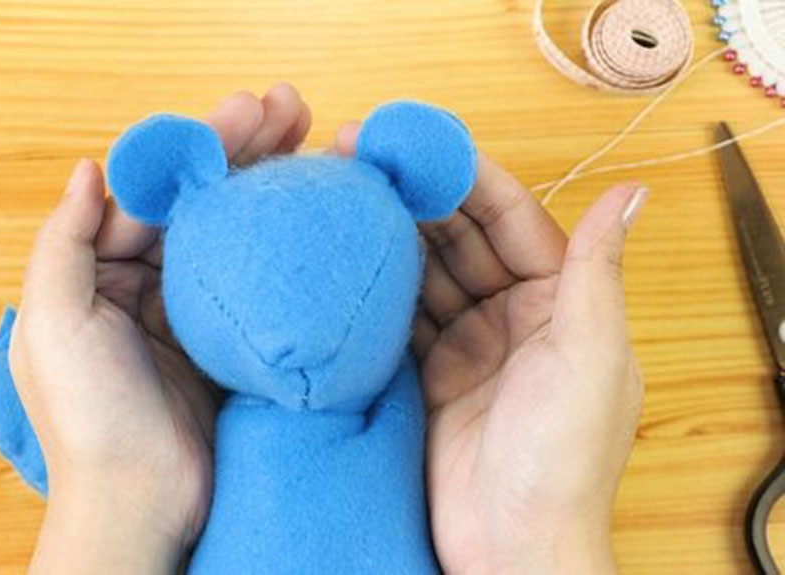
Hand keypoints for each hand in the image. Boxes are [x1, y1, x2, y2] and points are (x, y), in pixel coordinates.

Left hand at [10, 84, 311, 573]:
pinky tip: (313, 210)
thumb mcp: (53, 327)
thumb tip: (90, 168)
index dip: (195, 150)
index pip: (150, 195)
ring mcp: (191, 315)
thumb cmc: (90, 422)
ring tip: (313, 138)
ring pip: (232, 235)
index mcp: (96, 275)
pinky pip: (257, 282)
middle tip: (291, 111)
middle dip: (242, 153)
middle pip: (197, 206)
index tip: (242, 114)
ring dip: (267, 186)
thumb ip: (63, 243)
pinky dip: (282, 245)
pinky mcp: (230, 344)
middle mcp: (143, 287)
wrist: (144, 508)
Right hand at [335, 131, 643, 572]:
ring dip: (390, 236)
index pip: (509, 217)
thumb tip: (631, 191)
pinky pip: (399, 318)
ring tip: (343, 197)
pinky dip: (373, 289)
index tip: (414, 143)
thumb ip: (595, 271)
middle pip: (459, 238)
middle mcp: (512, 316)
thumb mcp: (589, 357)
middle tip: (361, 161)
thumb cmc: (563, 459)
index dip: (463, 175)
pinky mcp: (427, 376)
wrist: (509, 548)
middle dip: (415, 198)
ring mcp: (466, 346)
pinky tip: (343, 260)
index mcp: (561, 301)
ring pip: (424, 273)